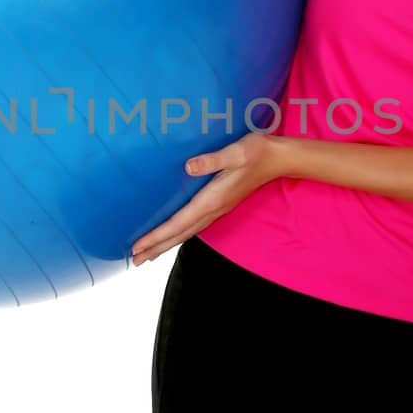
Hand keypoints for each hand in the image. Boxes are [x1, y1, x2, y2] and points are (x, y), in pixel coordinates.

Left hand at [130, 131, 285, 265]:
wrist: (278, 159)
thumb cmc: (256, 152)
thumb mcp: (236, 152)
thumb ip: (212, 160)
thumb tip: (189, 167)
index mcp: (212, 200)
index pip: (178, 223)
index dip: (156, 236)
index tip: (137, 246)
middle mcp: (213, 210)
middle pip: (179, 235)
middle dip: (156, 248)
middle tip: (133, 260)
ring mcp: (217, 210)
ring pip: (186, 233)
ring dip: (165, 245)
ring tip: (146, 254)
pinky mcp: (219, 205)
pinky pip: (194, 226)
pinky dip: (178, 235)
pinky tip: (172, 236)